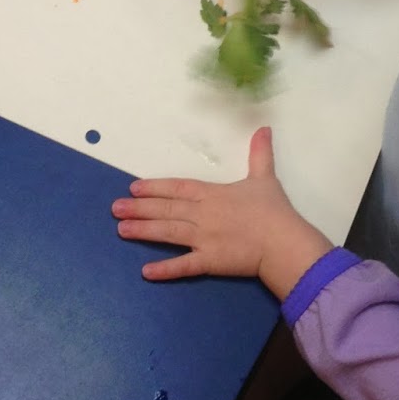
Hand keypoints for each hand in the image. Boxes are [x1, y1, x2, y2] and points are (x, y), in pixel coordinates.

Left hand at [111, 127, 331, 295]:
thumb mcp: (265, 177)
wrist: (283, 241)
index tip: (133, 187)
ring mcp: (204, 238)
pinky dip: (165, 269)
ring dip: (143, 231)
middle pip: (166, 209)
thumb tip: (264, 128)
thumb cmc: (274, 211)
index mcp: (213, 194)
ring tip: (121, 230)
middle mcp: (203, 214)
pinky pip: (183, 265)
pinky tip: (146, 271)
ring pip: (168, 232)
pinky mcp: (210, 261)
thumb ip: (260, 154)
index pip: (178, 188)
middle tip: (115, 208)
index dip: (155, 187)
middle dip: (139, 208)